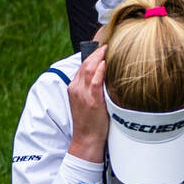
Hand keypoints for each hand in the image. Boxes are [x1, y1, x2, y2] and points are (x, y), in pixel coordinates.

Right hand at [68, 44, 107, 162]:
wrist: (87, 139)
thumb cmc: (91, 121)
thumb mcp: (87, 101)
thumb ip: (93, 88)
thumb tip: (107, 76)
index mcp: (74, 87)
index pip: (83, 66)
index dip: (93, 55)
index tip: (103, 48)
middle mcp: (76, 88)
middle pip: (85, 64)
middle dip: (97, 52)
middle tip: (108, 44)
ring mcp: (83, 94)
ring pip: (89, 69)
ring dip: (100, 57)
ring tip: (109, 49)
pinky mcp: (92, 101)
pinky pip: (96, 81)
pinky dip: (101, 70)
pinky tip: (107, 63)